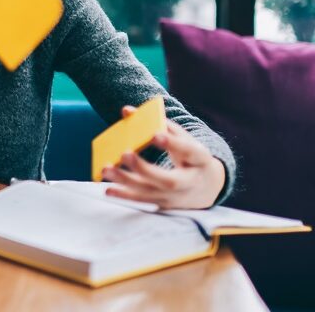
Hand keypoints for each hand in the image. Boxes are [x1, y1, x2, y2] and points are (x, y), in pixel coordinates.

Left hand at [101, 106, 225, 209]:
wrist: (207, 186)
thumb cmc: (189, 156)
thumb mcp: (182, 137)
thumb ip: (158, 123)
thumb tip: (126, 111)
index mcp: (199, 159)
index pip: (188, 151)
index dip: (173, 144)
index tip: (155, 135)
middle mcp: (189, 182)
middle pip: (168, 180)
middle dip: (144, 168)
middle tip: (125, 154)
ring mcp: (176, 197)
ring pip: (150, 192)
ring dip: (126, 182)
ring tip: (107, 169)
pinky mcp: (164, 204)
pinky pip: (143, 201)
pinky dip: (124, 195)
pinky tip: (108, 190)